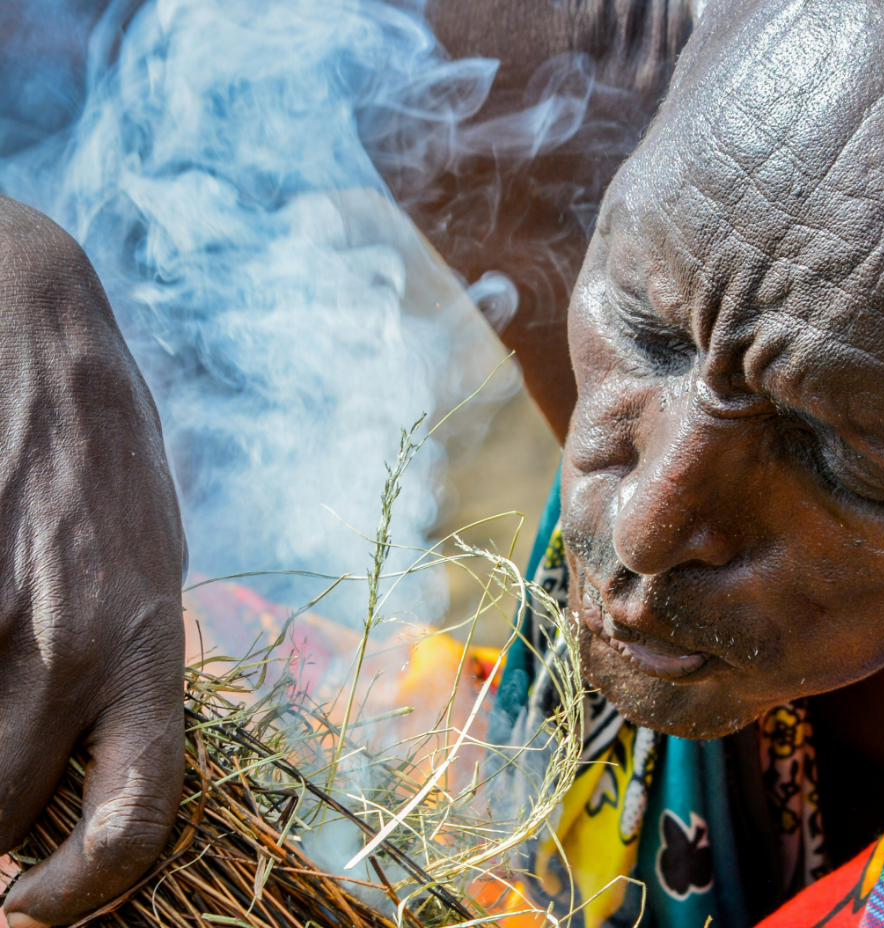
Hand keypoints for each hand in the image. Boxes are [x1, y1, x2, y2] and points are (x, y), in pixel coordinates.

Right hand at [0, 196, 185, 926]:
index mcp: (147, 640)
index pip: (141, 815)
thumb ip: (123, 662)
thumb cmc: (95, 456)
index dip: (87, 893)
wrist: (31, 325)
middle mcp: (72, 640)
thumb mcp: (146, 561)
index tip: (34, 913)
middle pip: (2, 819)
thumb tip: (89, 764)